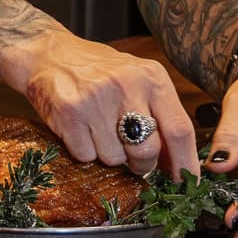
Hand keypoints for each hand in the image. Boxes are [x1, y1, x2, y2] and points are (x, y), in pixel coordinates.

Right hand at [4, 31, 200, 177]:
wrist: (51, 54)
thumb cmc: (101, 72)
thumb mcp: (139, 82)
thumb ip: (161, 117)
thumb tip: (178, 166)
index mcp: (152, 77)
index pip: (180, 129)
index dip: (185, 163)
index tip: (186, 183)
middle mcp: (127, 85)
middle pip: (148, 151)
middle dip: (142, 165)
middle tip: (133, 158)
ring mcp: (97, 99)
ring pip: (114, 158)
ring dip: (109, 154)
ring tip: (99, 130)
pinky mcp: (70, 112)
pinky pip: (86, 156)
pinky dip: (84, 151)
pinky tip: (81, 129)